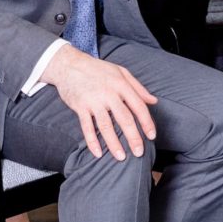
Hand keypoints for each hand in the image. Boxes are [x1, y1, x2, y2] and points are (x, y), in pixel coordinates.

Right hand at [39, 46, 159, 160]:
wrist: (69, 64)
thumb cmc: (98, 69)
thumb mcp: (121, 72)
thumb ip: (138, 87)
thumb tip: (153, 101)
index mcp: (121, 84)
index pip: (138, 106)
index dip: (147, 122)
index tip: (152, 136)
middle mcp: (108, 93)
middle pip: (124, 118)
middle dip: (133, 137)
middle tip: (139, 152)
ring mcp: (93, 100)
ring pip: (106, 125)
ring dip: (113, 143)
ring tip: (121, 157)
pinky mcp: (80, 106)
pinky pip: (86, 127)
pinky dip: (91, 141)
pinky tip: (98, 153)